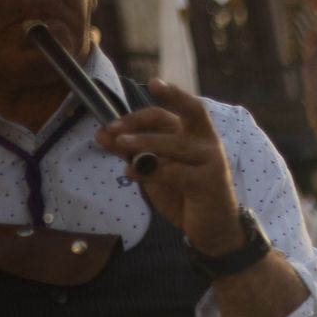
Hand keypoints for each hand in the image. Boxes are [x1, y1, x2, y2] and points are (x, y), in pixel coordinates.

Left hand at [97, 80, 242, 253]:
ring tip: (119, 145)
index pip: (177, 109)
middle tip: (114, 127)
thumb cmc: (186, 196)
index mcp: (197, 135)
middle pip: (186, 113)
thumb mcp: (155, 170)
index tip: (146, 87)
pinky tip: (130, 174)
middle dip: (148, 116)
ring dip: (144, 142)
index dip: (155, 102)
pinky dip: (149, 171)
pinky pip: (175, 172)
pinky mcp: (207, 182)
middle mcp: (207, 143)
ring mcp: (210, 161)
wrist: (214, 229)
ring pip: (175, 143)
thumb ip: (133, 152)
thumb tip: (103, 134)